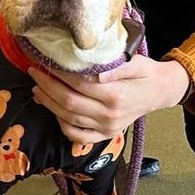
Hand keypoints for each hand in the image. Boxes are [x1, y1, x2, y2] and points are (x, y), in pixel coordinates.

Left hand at [29, 55, 190, 142]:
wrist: (160, 91)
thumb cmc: (145, 72)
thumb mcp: (135, 62)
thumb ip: (115, 65)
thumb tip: (93, 67)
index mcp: (116, 95)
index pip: (79, 84)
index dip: (58, 72)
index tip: (45, 59)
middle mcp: (110, 115)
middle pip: (69, 102)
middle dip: (47, 86)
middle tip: (34, 71)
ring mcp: (106, 128)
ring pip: (68, 119)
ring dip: (48, 103)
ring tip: (37, 88)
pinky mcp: (104, 135)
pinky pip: (76, 135)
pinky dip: (60, 123)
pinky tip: (52, 108)